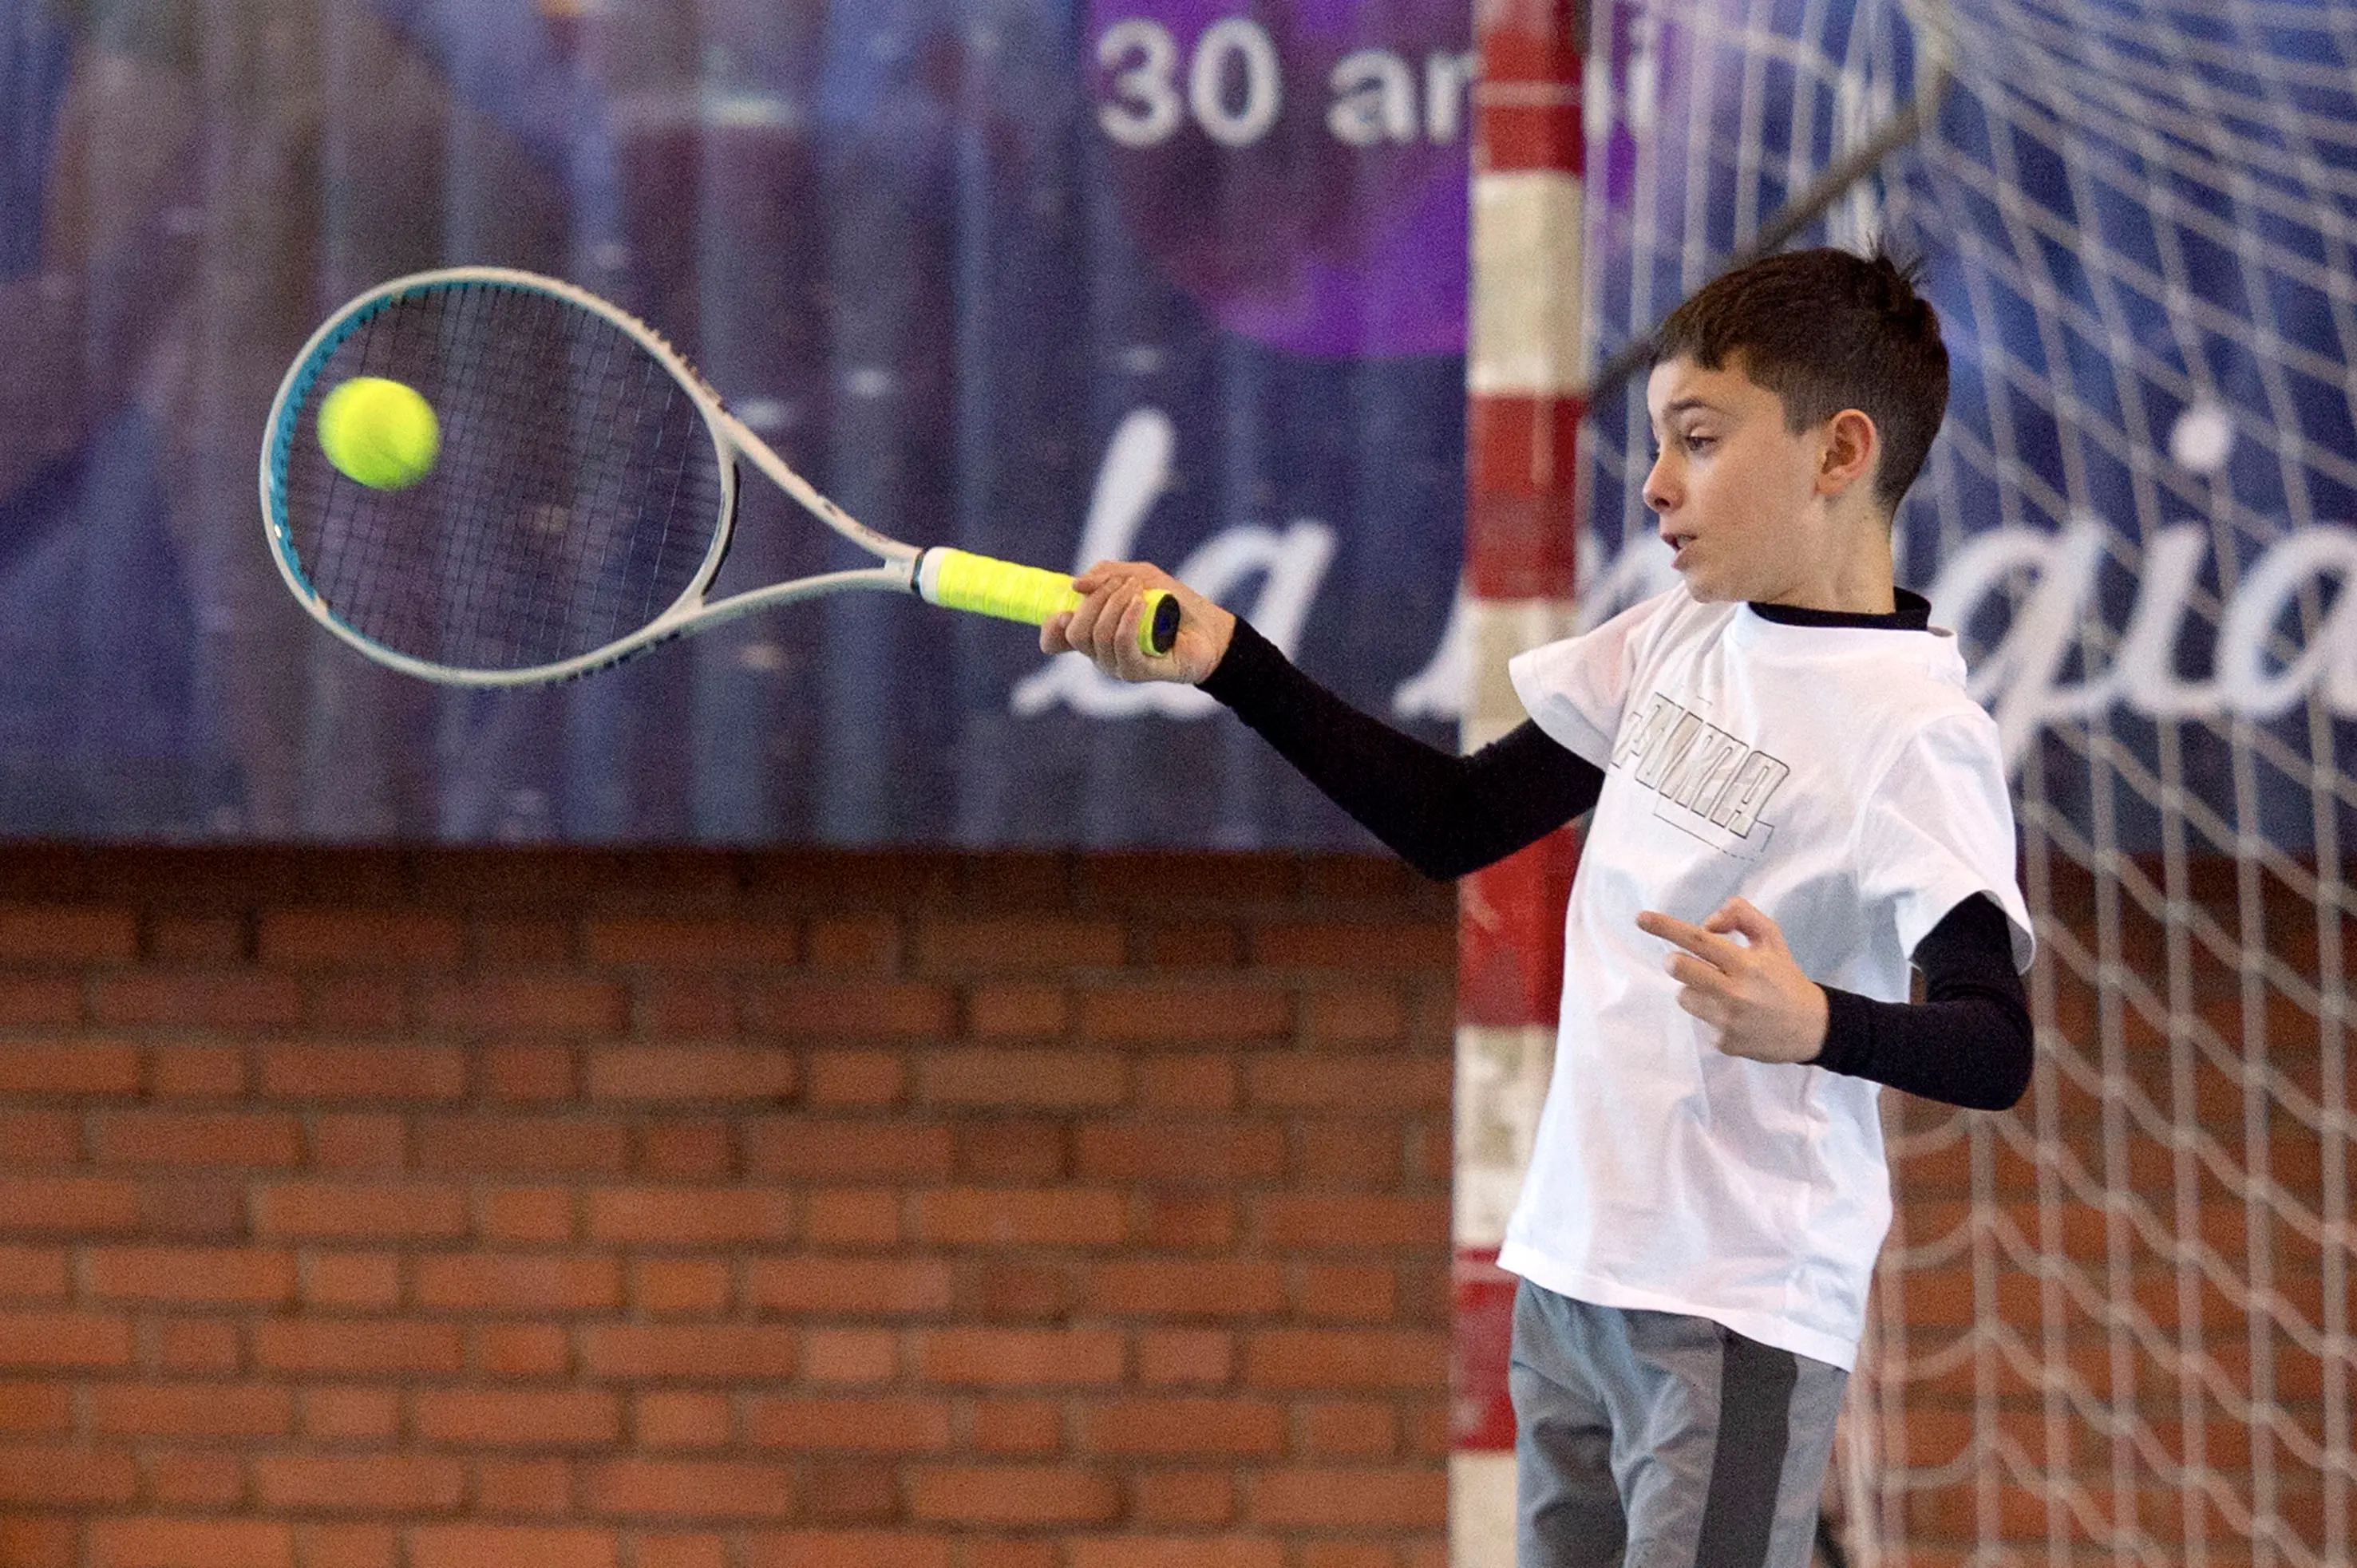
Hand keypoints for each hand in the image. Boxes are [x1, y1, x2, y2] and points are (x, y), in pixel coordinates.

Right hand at [1040, 559, 1236, 684]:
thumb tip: (1076, 584)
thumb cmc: (1174, 604)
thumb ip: (1107, 574)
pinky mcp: (1138, 672)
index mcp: (1093, 633)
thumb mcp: (1140, 576)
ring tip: (1140, 591)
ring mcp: (1118, 665)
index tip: (1064, 611)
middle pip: (1076, 632)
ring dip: (1116, 604)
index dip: (1051, 628)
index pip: (1056, 641)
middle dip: (1095, 600)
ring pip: (1098, 636)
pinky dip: (1127, 620)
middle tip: (1124, 584)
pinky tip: (1140, 604)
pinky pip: (1121, 646)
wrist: (1210, 629)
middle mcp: (1100, 653)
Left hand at [1635, 897, 1828, 1064]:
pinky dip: (1710, 1013)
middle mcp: (1734, 993)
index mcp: (1746, 964)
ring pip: (1684, 995)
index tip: (1641, 918)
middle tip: (1687, 961)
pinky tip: (1734, 1015)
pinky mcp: (1723, 1042)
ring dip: (1695, 988)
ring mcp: (1727, 1020)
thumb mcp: (1772, 938)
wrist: (1810, 1027)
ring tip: (1723, 992)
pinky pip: (1699, 1019)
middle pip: (1679, 969)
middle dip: (1675, 960)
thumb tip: (1706, 923)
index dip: (1666, 927)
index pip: (1698, 940)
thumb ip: (1741, 916)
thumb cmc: (1784, 978)